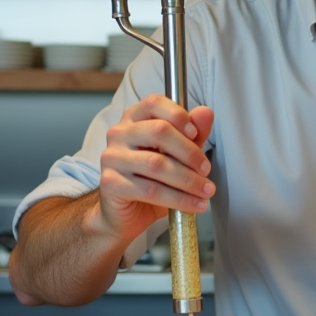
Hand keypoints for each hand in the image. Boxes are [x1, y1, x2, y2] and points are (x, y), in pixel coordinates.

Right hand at [95, 94, 214, 242]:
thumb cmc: (152, 179)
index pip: (154, 103)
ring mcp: (112, 158)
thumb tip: (205, 112)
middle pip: (159, 131)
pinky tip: (194, 204)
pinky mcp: (110, 183)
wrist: (126, 212)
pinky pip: (150, 190)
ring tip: (206, 191)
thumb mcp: (178, 155)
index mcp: (134, 119)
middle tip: (206, 170)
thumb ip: (193, 134)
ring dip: (188, 180)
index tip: (196, 134)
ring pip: (157, 164)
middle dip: (190, 153)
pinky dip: (179, 199)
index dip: (178, 115)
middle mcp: (119, 134)